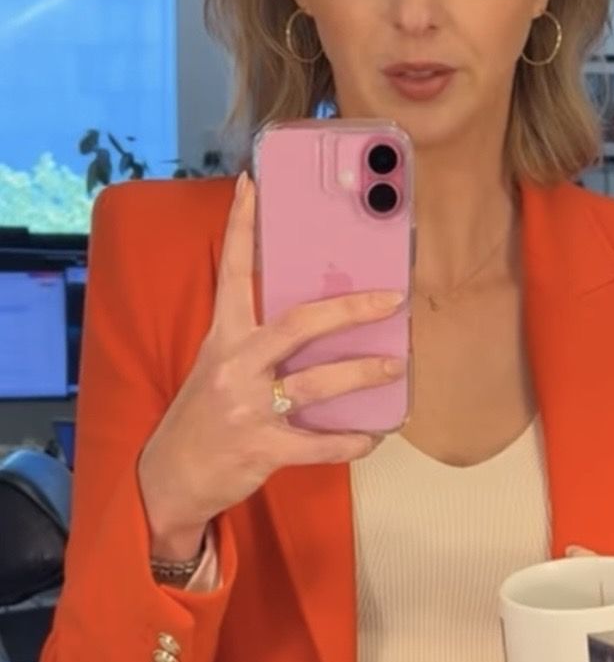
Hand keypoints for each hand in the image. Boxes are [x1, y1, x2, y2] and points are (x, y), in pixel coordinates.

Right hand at [138, 172, 405, 543]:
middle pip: (296, 324)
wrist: (171, 477)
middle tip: (392, 298)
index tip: (254, 183)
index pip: (233, 272)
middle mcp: (234, 365)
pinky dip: (351, 440)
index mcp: (223, 337)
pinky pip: (318, 443)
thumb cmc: (205, 415)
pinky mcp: (261, 448)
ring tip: (395, 364)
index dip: (243, 227)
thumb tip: (317, 314)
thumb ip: (257, 340)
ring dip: (362, 373)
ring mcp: (247, 407)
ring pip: (316, 384)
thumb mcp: (219, 366)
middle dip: (348, 309)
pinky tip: (374, 435)